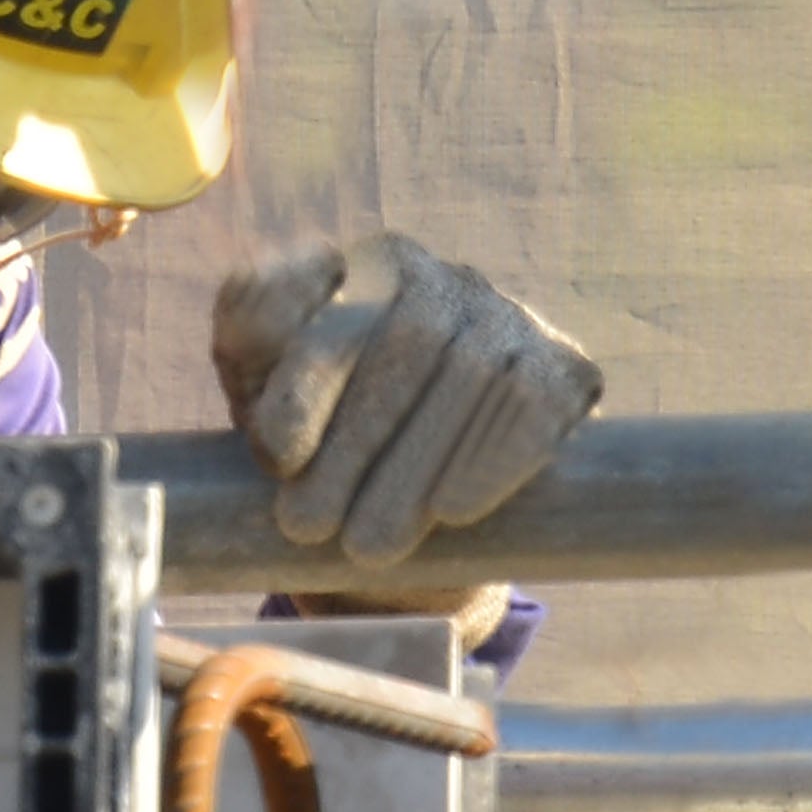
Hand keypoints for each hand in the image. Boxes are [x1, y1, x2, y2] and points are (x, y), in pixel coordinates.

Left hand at [211, 233, 601, 567]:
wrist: (406, 494)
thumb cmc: (315, 434)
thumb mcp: (263, 387)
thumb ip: (249, 340)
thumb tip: (261, 344)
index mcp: (347, 267)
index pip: (329, 299)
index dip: (305, 378)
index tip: (278, 457)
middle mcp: (428, 274)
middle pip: (406, 341)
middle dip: (356, 442)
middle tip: (310, 526)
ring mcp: (500, 312)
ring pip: (470, 371)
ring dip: (416, 465)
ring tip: (369, 544)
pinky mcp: (562, 364)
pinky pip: (535, 400)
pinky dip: (493, 458)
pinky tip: (452, 510)